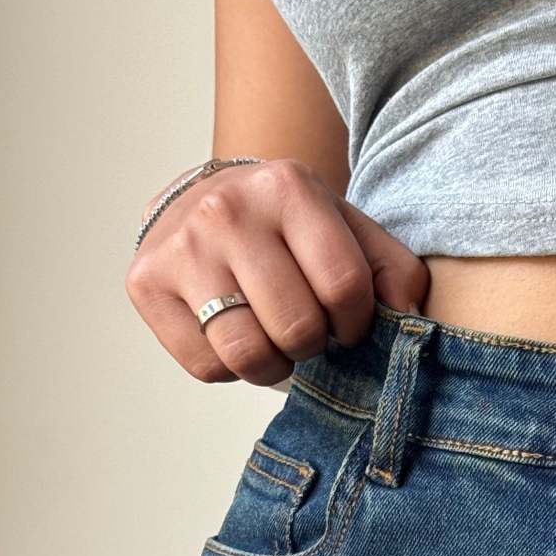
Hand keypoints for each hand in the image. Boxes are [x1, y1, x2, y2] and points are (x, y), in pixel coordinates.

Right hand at [125, 157, 430, 383]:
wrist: (209, 201)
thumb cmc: (293, 232)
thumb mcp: (352, 233)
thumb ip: (395, 273)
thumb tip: (409, 318)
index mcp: (288, 188)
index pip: (344, 288)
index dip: (356, 323)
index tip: (346, 319)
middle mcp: (226, 210)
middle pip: (296, 328)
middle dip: (312, 344)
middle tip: (304, 328)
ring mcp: (181, 247)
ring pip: (247, 354)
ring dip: (273, 364)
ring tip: (272, 337)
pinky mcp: (146, 283)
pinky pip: (206, 366)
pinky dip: (229, 367)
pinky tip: (233, 332)